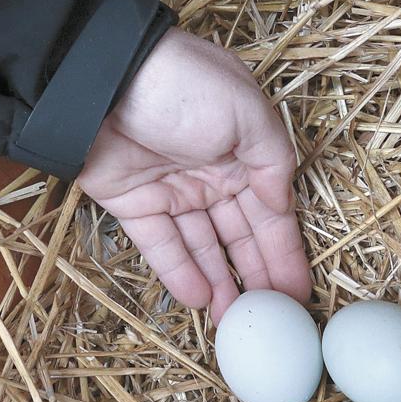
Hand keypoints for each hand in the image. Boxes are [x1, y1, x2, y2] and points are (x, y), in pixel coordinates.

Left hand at [78, 28, 310, 322]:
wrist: (101, 78)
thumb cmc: (183, 85)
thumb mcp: (247, 113)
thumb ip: (273, 160)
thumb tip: (284, 203)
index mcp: (244, 150)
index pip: (272, 212)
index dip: (286, 252)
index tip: (299, 292)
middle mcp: (212, 173)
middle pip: (240, 235)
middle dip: (257, 277)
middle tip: (271, 321)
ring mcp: (172, 190)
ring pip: (204, 246)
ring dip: (221, 283)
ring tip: (235, 322)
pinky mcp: (133, 204)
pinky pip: (162, 245)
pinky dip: (180, 272)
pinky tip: (199, 300)